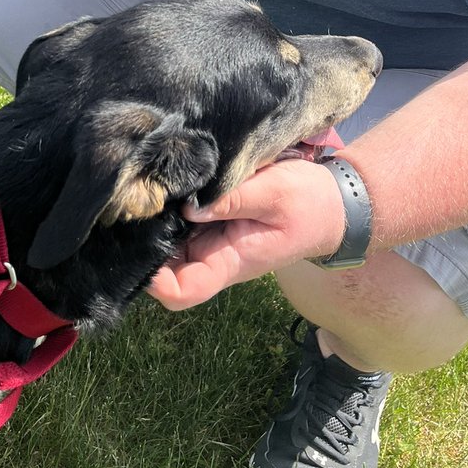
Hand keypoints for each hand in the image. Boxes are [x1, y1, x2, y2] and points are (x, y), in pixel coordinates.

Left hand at [147, 159, 346, 309]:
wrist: (331, 202)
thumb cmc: (308, 203)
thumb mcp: (275, 193)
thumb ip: (232, 199)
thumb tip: (188, 206)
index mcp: (229, 261)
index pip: (182, 291)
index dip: (155, 281)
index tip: (141, 248)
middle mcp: (212, 253)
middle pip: (163, 265)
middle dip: (144, 241)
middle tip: (135, 202)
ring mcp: (209, 235)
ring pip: (166, 239)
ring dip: (155, 218)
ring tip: (147, 184)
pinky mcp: (209, 215)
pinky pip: (178, 216)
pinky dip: (168, 201)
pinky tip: (164, 176)